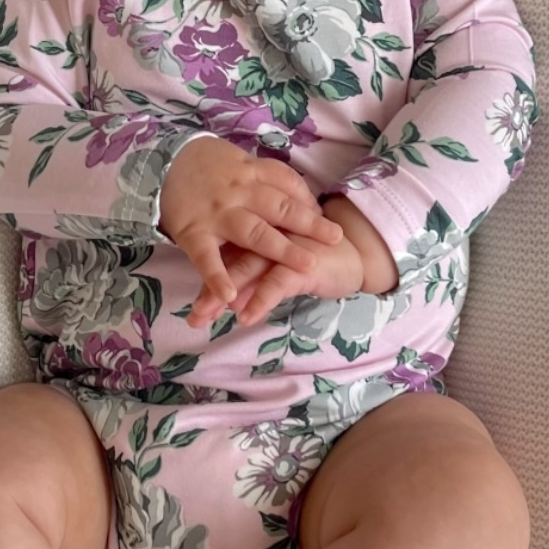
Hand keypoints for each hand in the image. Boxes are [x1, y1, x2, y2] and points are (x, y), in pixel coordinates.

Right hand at [159, 137, 342, 307]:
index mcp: (249, 172)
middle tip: (335, 239)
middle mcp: (238, 192)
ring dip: (282, 249)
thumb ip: (259, 176)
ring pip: (254, 232)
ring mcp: (217, 213)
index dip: (307, 201)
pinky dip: (218, 277)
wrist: (156, 159)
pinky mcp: (193, 232)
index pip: (287, 184)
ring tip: (308, 266)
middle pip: (280, 207)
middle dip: (309, 224)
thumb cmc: (200, 165)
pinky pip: (208, 258)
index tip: (325, 217)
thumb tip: (292, 192)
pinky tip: (232, 295)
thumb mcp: (233, 160)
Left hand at [188, 231, 364, 327]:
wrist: (355, 253)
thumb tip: (228, 302)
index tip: (193, 307)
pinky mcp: (302, 262)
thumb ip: (254, 276)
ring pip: (247, 270)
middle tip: (194, 317)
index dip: (207, 278)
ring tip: (206, 318)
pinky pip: (276, 282)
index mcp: (257, 230)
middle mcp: (265, 234)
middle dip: (210, 290)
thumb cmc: (314, 256)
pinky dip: (260, 300)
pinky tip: (246, 318)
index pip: (225, 253)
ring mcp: (283, 246)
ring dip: (224, 296)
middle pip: (230, 261)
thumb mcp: (279, 265)